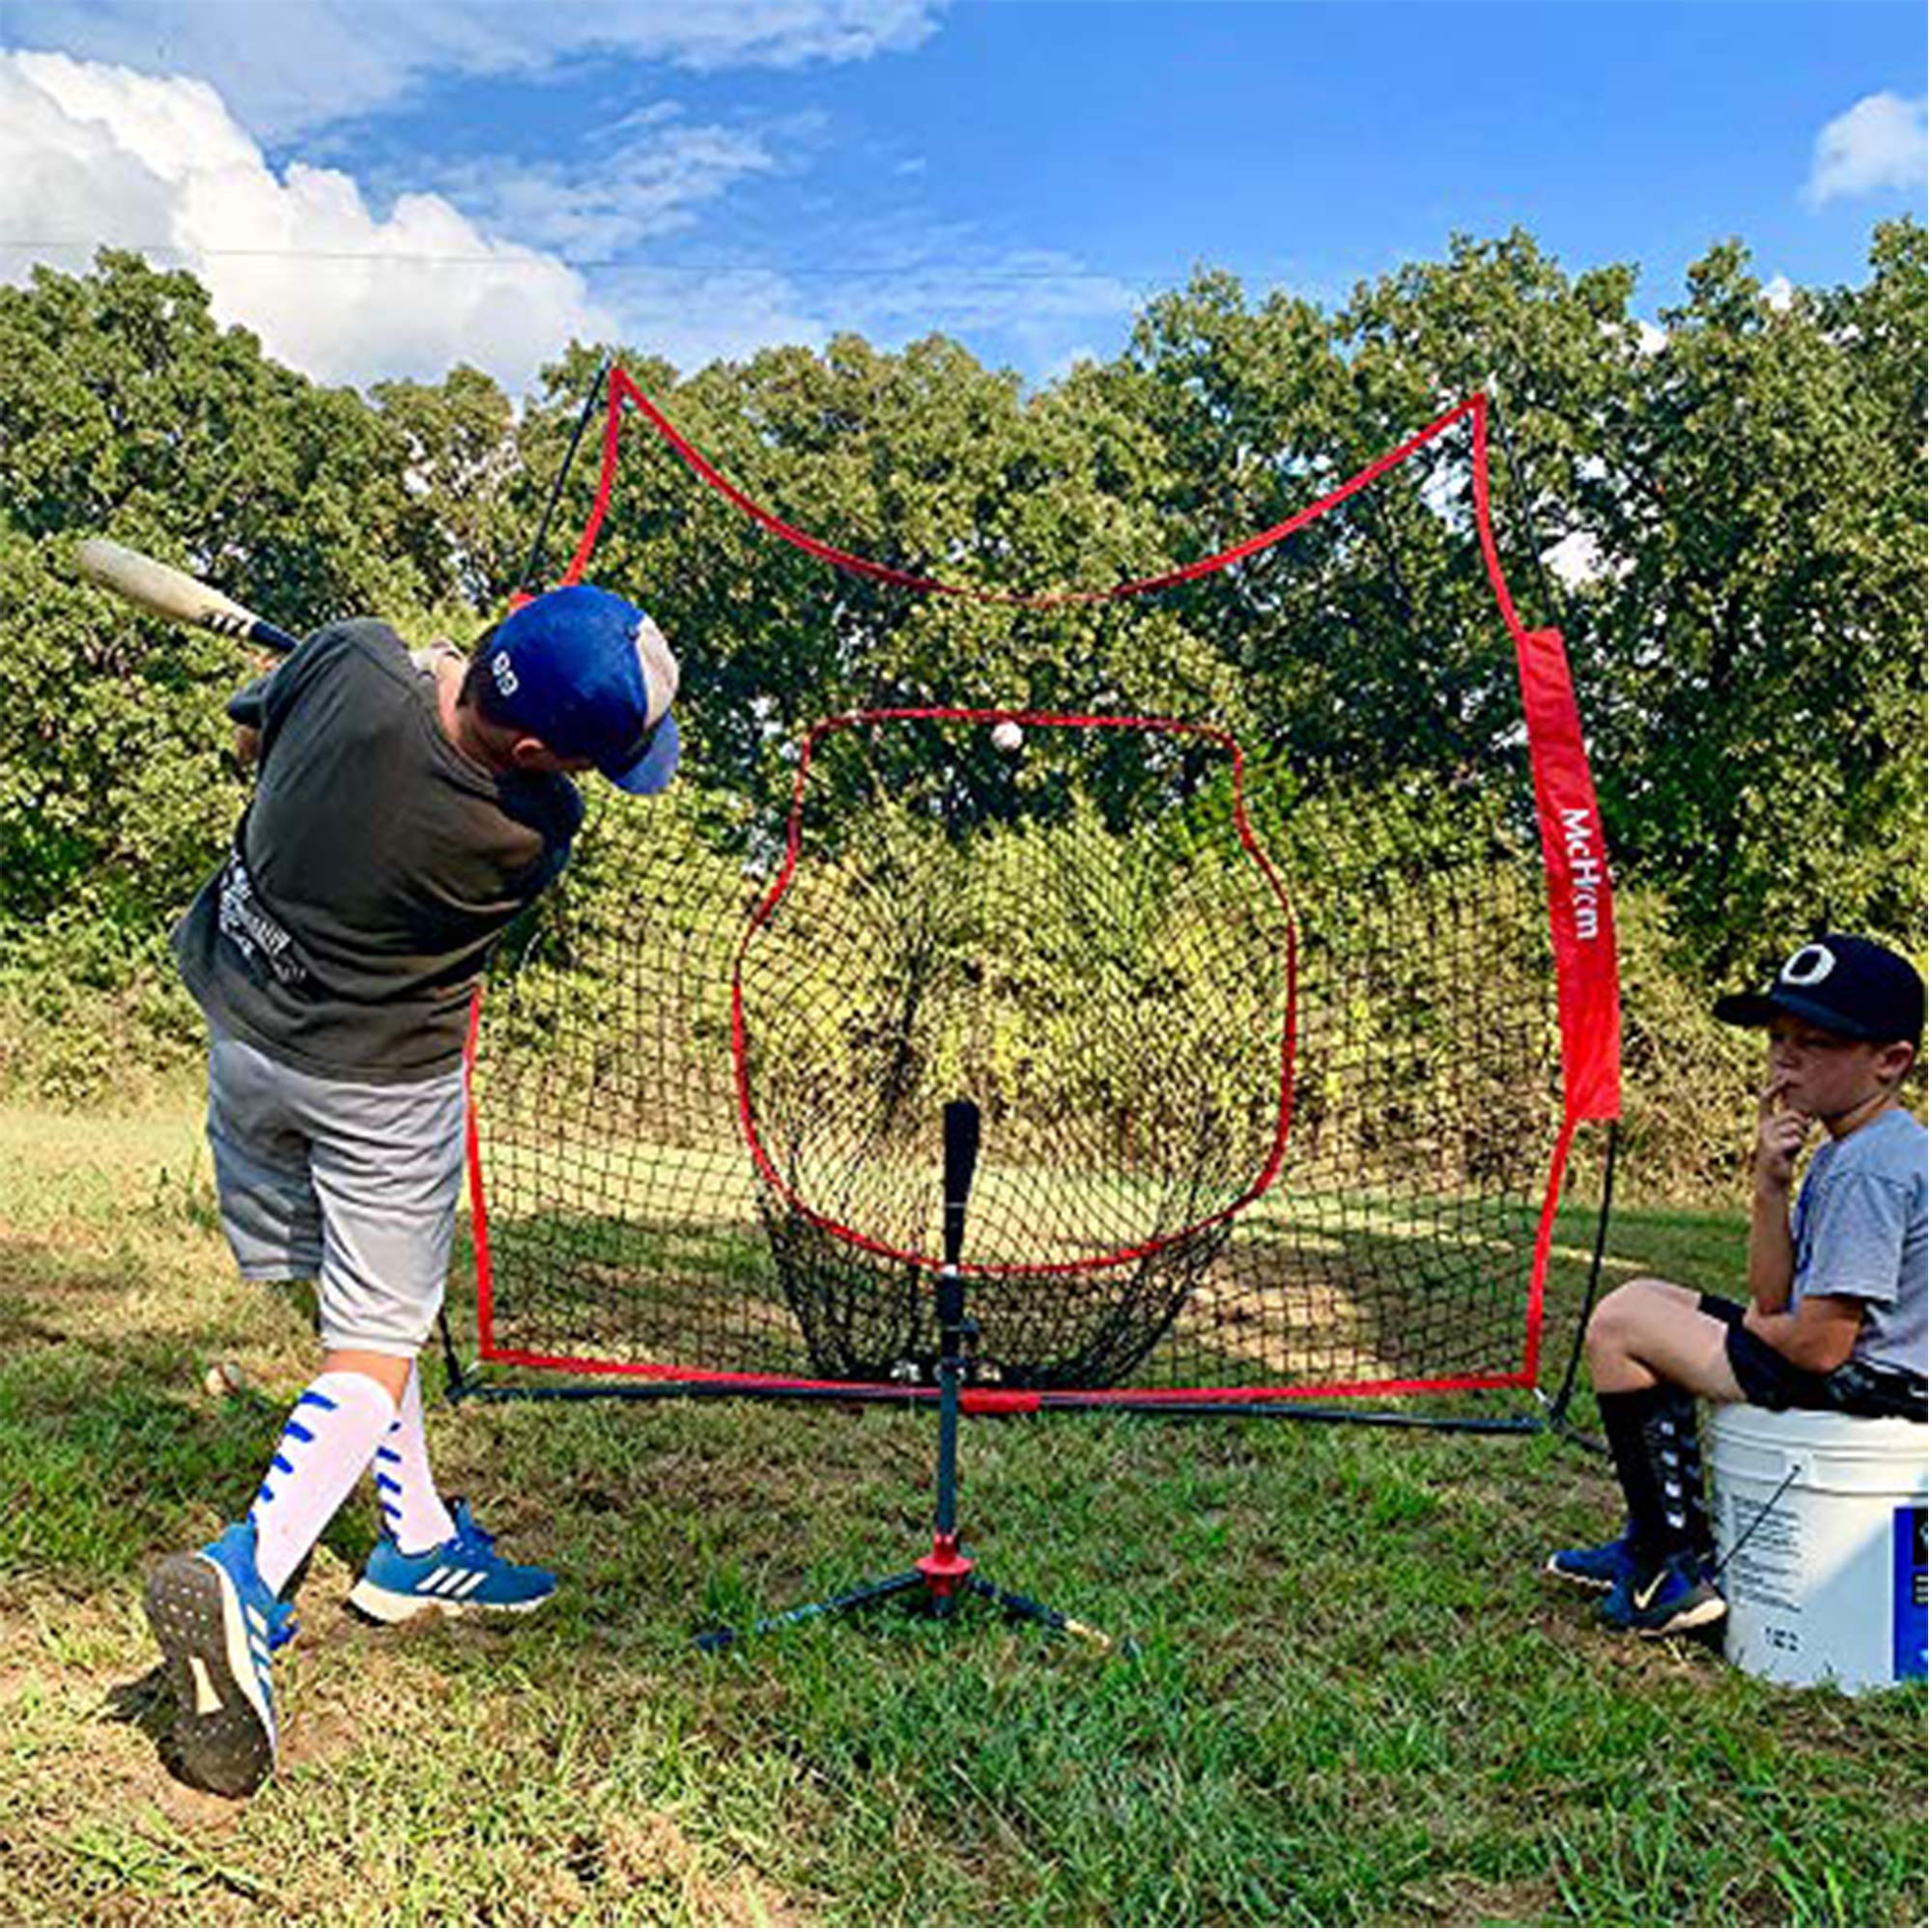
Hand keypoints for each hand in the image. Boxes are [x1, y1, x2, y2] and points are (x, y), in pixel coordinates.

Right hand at [1753, 1075, 1810, 1192]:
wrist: (1772, 1180)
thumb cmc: (1782, 1156)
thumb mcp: (1786, 1136)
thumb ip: (1792, 1123)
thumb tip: (1806, 1112)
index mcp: (1765, 1123)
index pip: (1766, 1100)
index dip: (1775, 1088)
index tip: (1784, 1077)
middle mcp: (1763, 1128)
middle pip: (1792, 1116)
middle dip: (1802, 1126)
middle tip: (1799, 1138)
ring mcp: (1766, 1138)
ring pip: (1796, 1128)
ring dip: (1801, 1138)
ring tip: (1793, 1148)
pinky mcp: (1771, 1149)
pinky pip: (1795, 1140)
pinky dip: (1798, 1147)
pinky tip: (1790, 1154)